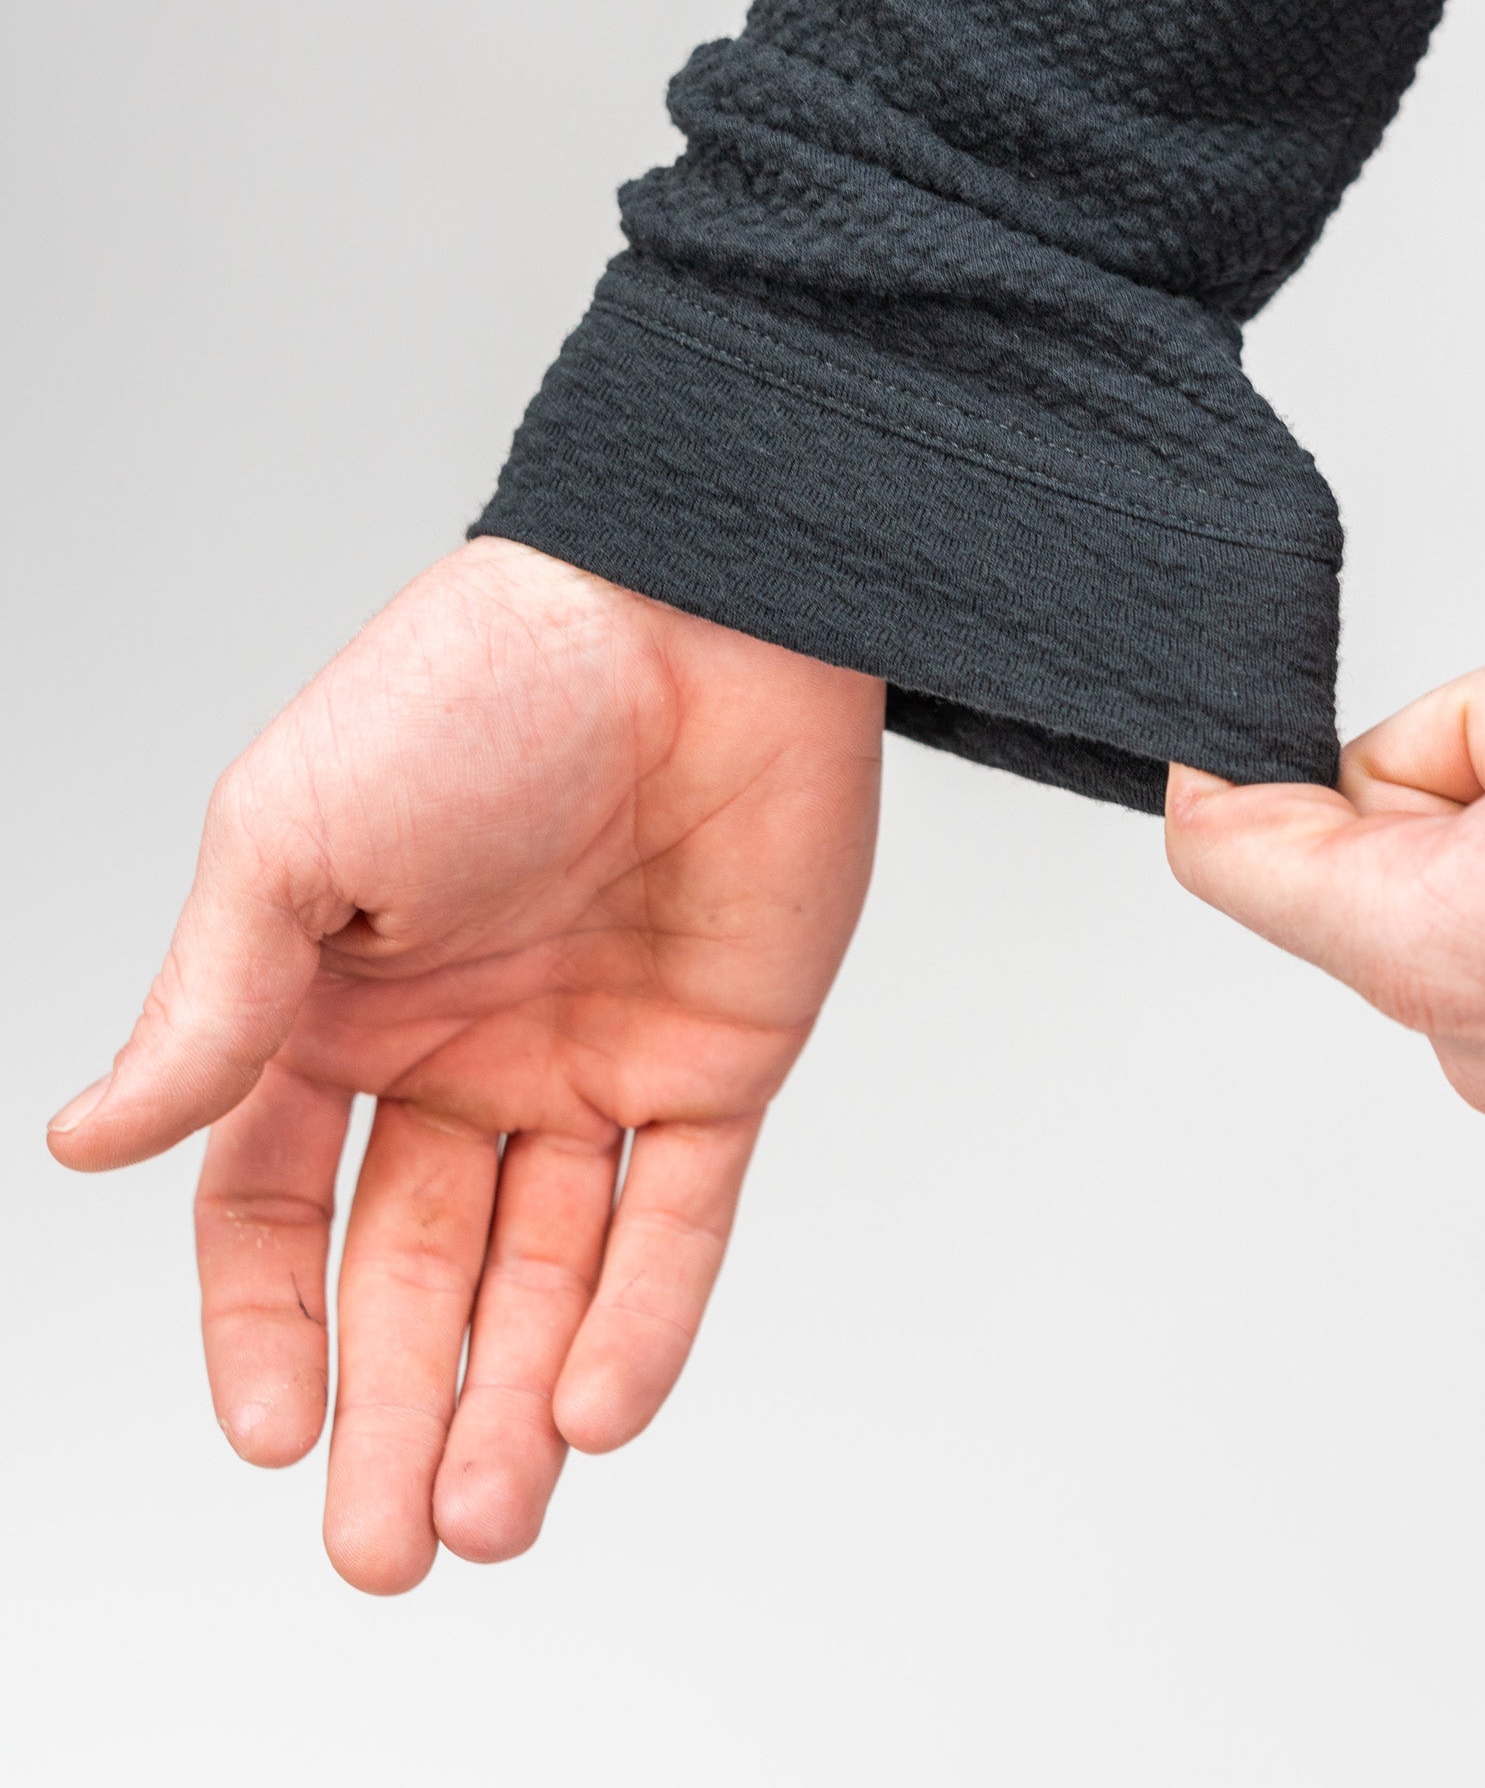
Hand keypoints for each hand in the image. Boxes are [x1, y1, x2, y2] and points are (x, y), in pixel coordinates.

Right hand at [47, 538, 882, 1591]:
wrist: (695, 605)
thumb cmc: (476, 685)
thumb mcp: (292, 836)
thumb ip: (212, 1003)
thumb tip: (85, 1140)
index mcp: (338, 1004)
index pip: (276, 1207)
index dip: (265, 1327)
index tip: (268, 1433)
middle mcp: (461, 1049)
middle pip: (411, 1274)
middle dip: (390, 1418)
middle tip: (380, 1559)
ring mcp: (594, 1059)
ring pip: (545, 1276)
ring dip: (509, 1406)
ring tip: (482, 1522)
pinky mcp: (720, 1057)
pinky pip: (678, 1220)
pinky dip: (640, 1322)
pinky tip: (591, 1412)